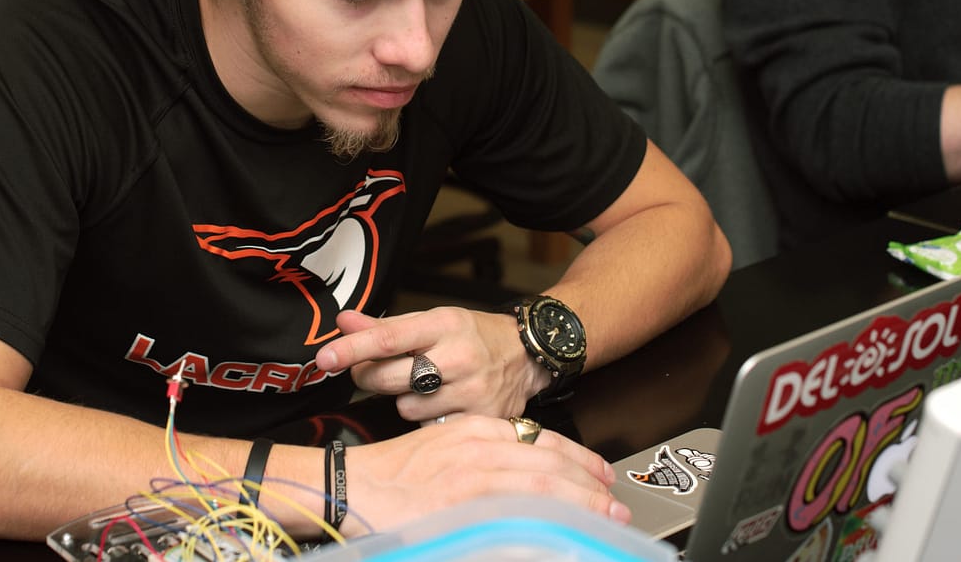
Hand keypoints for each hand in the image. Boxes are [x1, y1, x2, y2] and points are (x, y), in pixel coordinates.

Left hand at [316, 307, 546, 421]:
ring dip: (404, 400)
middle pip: (389, 378)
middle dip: (370, 378)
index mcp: (443, 324)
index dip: (351, 349)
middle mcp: (459, 355)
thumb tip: (343, 322)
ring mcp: (473, 390)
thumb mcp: (431, 320)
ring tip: (425, 386)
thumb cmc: (471, 336)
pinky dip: (427, 418)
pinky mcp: (481, 419)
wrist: (527, 356)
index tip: (324, 358)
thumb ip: (385, 326)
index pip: (388, 338)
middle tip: (373, 372)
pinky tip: (443, 404)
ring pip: (407, 408)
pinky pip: (430, 427)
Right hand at [345, 415, 628, 533]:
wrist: (345, 488)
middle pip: (550, 459)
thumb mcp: (437, 455)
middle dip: (589, 483)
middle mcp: (477, 445)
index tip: (600, 474)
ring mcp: (472, 472)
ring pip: (544, 481)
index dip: (577, 457)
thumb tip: (514, 486)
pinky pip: (519, 507)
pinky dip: (549, 517)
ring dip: (582, 501)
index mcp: (471, 430)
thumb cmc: (384, 478)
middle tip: (615, 503)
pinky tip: (568, 530)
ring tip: (606, 518)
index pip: (539, 438)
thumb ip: (477, 464)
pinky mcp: (464, 500)